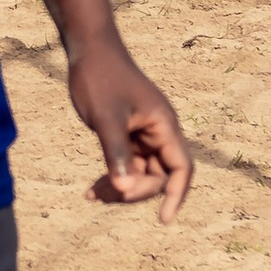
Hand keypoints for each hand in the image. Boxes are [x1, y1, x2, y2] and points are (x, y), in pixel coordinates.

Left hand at [66, 26, 192, 223]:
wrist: (89, 50)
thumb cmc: (100, 78)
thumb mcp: (106, 118)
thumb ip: (117, 153)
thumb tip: (126, 189)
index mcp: (164, 126)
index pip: (181, 168)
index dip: (177, 195)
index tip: (164, 219)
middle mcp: (159, 131)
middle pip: (160, 176)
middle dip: (137, 192)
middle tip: (105, 194)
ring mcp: (143, 133)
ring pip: (141, 173)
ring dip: (122, 187)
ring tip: (92, 195)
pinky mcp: (127, 134)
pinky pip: (127, 164)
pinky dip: (113, 177)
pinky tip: (92, 190)